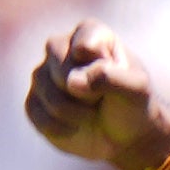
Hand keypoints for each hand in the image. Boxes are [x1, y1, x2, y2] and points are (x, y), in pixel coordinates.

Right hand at [23, 19, 169, 169]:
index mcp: (89, 33)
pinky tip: (76, 127)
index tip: (117, 76)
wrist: (125, 136)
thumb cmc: (133, 105)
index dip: (99, 69)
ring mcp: (43, 75)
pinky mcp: (34, 102)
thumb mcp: (136, 89)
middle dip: (86, 94)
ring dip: (77, 114)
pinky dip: (63, 129)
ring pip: (50, 96)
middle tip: (101, 99)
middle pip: (61, 70)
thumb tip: (72, 82)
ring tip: (92, 113)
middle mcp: (60, 48)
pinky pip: (39, 117)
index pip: (84, 46)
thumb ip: (110, 78)